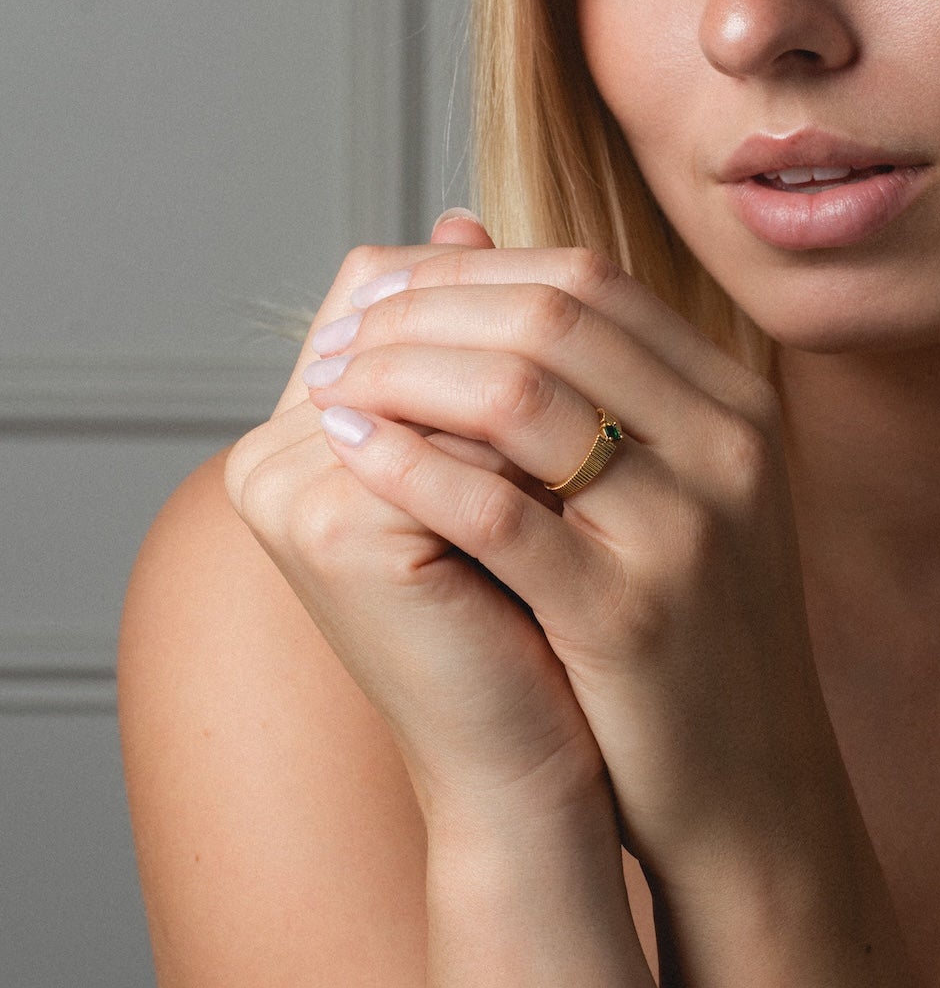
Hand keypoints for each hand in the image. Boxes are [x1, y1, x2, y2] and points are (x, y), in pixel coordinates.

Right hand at [224, 215, 613, 834]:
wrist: (526, 772)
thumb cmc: (527, 625)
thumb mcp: (498, 474)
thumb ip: (478, 356)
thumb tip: (470, 215)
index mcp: (301, 430)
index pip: (389, 288)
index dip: (493, 270)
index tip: (588, 272)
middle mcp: (274, 451)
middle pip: (408, 305)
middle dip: (519, 294)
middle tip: (613, 292)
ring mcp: (294, 488)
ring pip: (444, 358)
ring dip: (538, 349)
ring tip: (618, 369)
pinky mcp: (338, 531)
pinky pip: (459, 434)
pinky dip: (540, 427)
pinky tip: (609, 435)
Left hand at [297, 244, 839, 879]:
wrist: (753, 790)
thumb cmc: (692, 635)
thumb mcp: (678, 493)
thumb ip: (601, 389)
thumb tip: (471, 256)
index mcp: (738, 407)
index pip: (590, 280)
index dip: (471, 272)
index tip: (387, 292)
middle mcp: (727, 449)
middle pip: (554, 314)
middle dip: (423, 310)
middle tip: (339, 334)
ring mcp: (686, 531)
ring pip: (522, 394)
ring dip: (400, 372)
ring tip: (330, 387)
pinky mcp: (629, 617)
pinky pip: (497, 511)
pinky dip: (408, 465)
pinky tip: (349, 452)